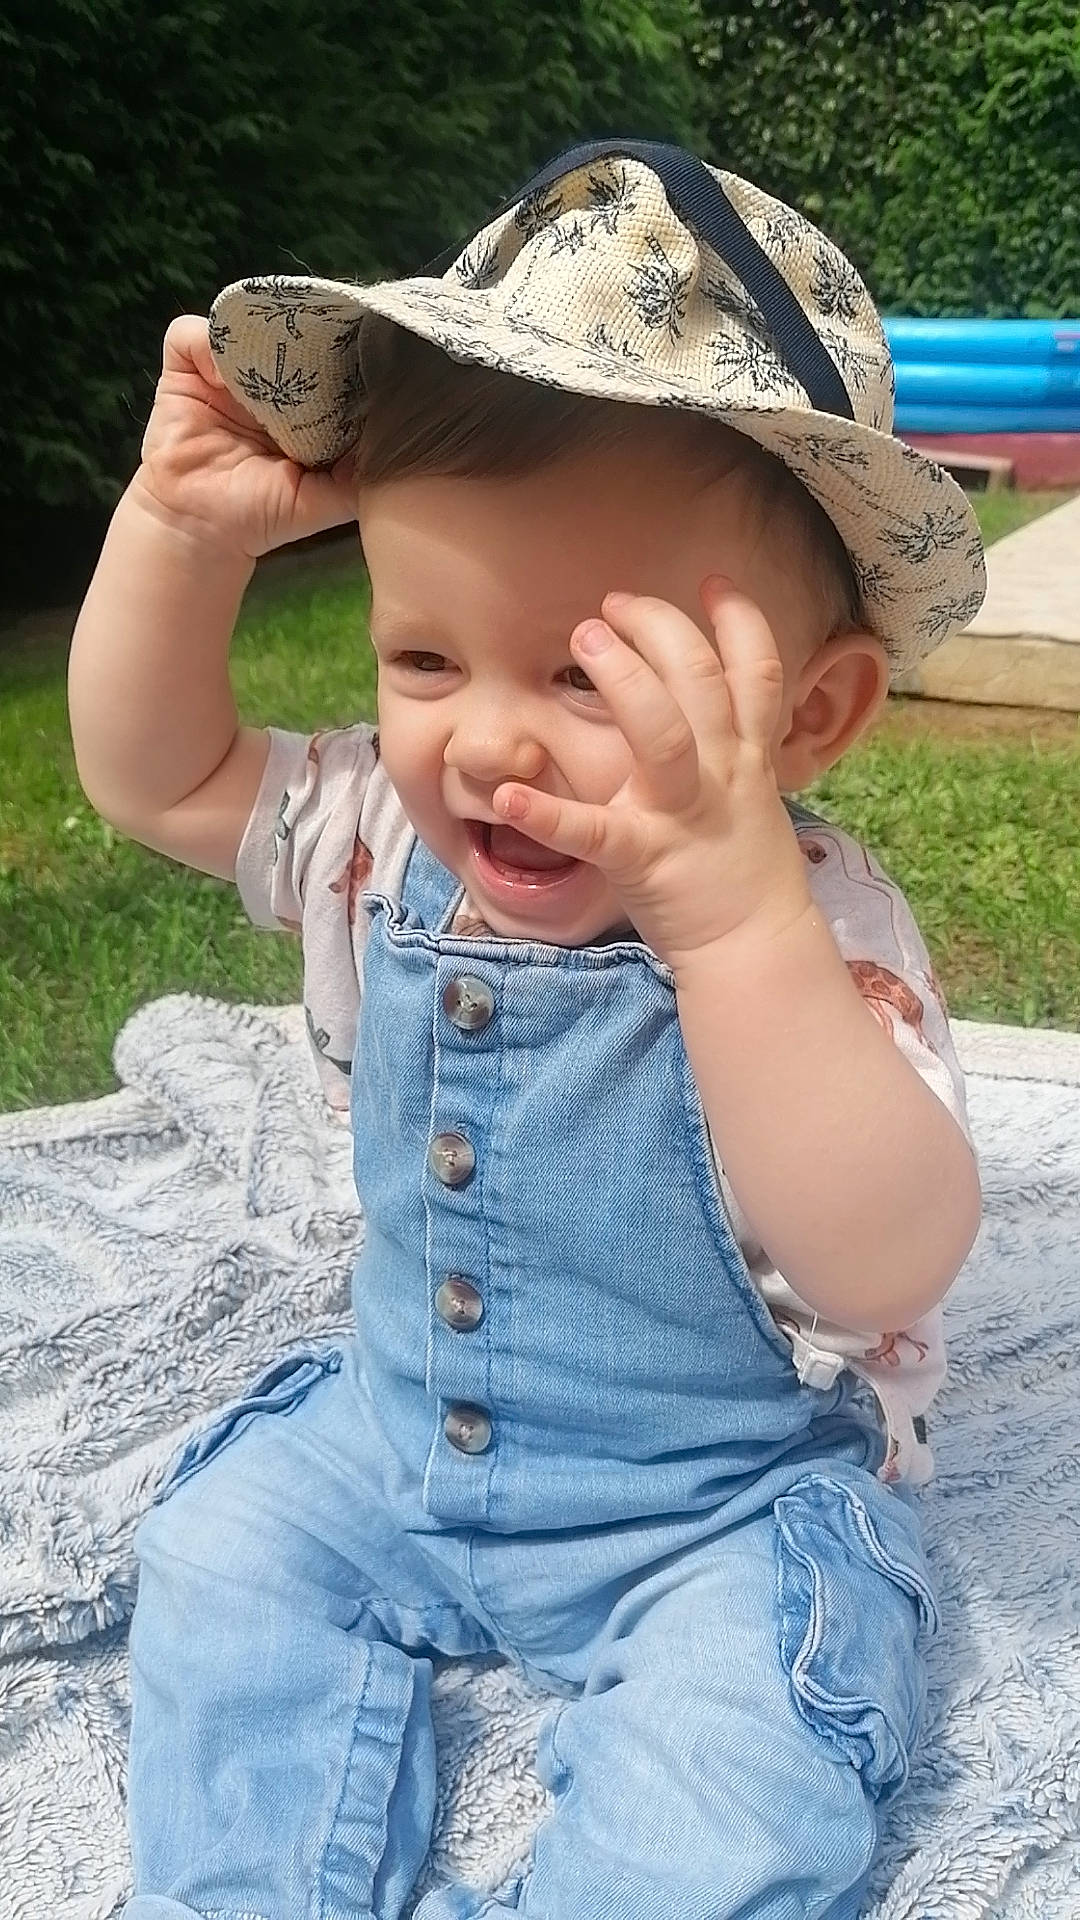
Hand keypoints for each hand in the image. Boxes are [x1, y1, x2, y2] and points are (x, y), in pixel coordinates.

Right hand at [133, 315, 359, 559]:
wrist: (204, 531)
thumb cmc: (263, 516)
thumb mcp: (324, 498)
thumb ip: (360, 477)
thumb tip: (401, 450)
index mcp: (297, 403)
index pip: (320, 361)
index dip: (335, 352)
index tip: (353, 350)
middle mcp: (261, 381)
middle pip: (282, 335)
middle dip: (300, 333)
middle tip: (319, 336)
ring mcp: (219, 374)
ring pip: (240, 326)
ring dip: (254, 333)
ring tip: (272, 352)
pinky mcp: (182, 373)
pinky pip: (189, 336)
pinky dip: (206, 343)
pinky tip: (222, 373)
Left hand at [492, 576, 814, 973]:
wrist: (756, 949)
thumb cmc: (744, 874)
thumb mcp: (748, 799)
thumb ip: (726, 752)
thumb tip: (698, 713)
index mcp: (746, 758)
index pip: (758, 672)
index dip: (739, 620)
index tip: (713, 582)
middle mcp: (721, 774)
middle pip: (703, 680)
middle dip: (660, 629)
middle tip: (614, 603)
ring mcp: (682, 814)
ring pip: (664, 733)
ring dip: (625, 679)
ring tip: (585, 636)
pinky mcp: (643, 858)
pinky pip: (592, 832)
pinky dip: (546, 814)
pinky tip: (505, 792)